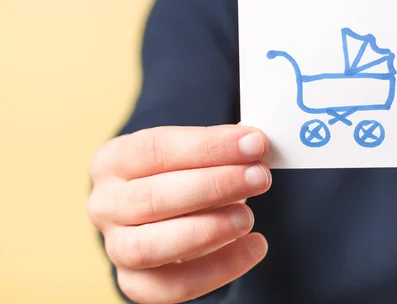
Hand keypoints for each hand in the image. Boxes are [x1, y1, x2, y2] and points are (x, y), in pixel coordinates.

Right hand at [87, 125, 271, 302]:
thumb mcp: (194, 151)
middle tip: (259, 177)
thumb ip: (220, 148)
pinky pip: (172, 286)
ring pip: (151, 247)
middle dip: (214, 186)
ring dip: (208, 230)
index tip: (253, 143)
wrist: (165, 211)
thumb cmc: (183, 173)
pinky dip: (218, 269)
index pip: (155, 149)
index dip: (208, 147)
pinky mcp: (135, 282)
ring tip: (248, 217)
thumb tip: (254, 146)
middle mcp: (105, 205)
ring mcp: (115, 247)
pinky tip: (253, 246)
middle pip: (151, 198)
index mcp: (113, 160)